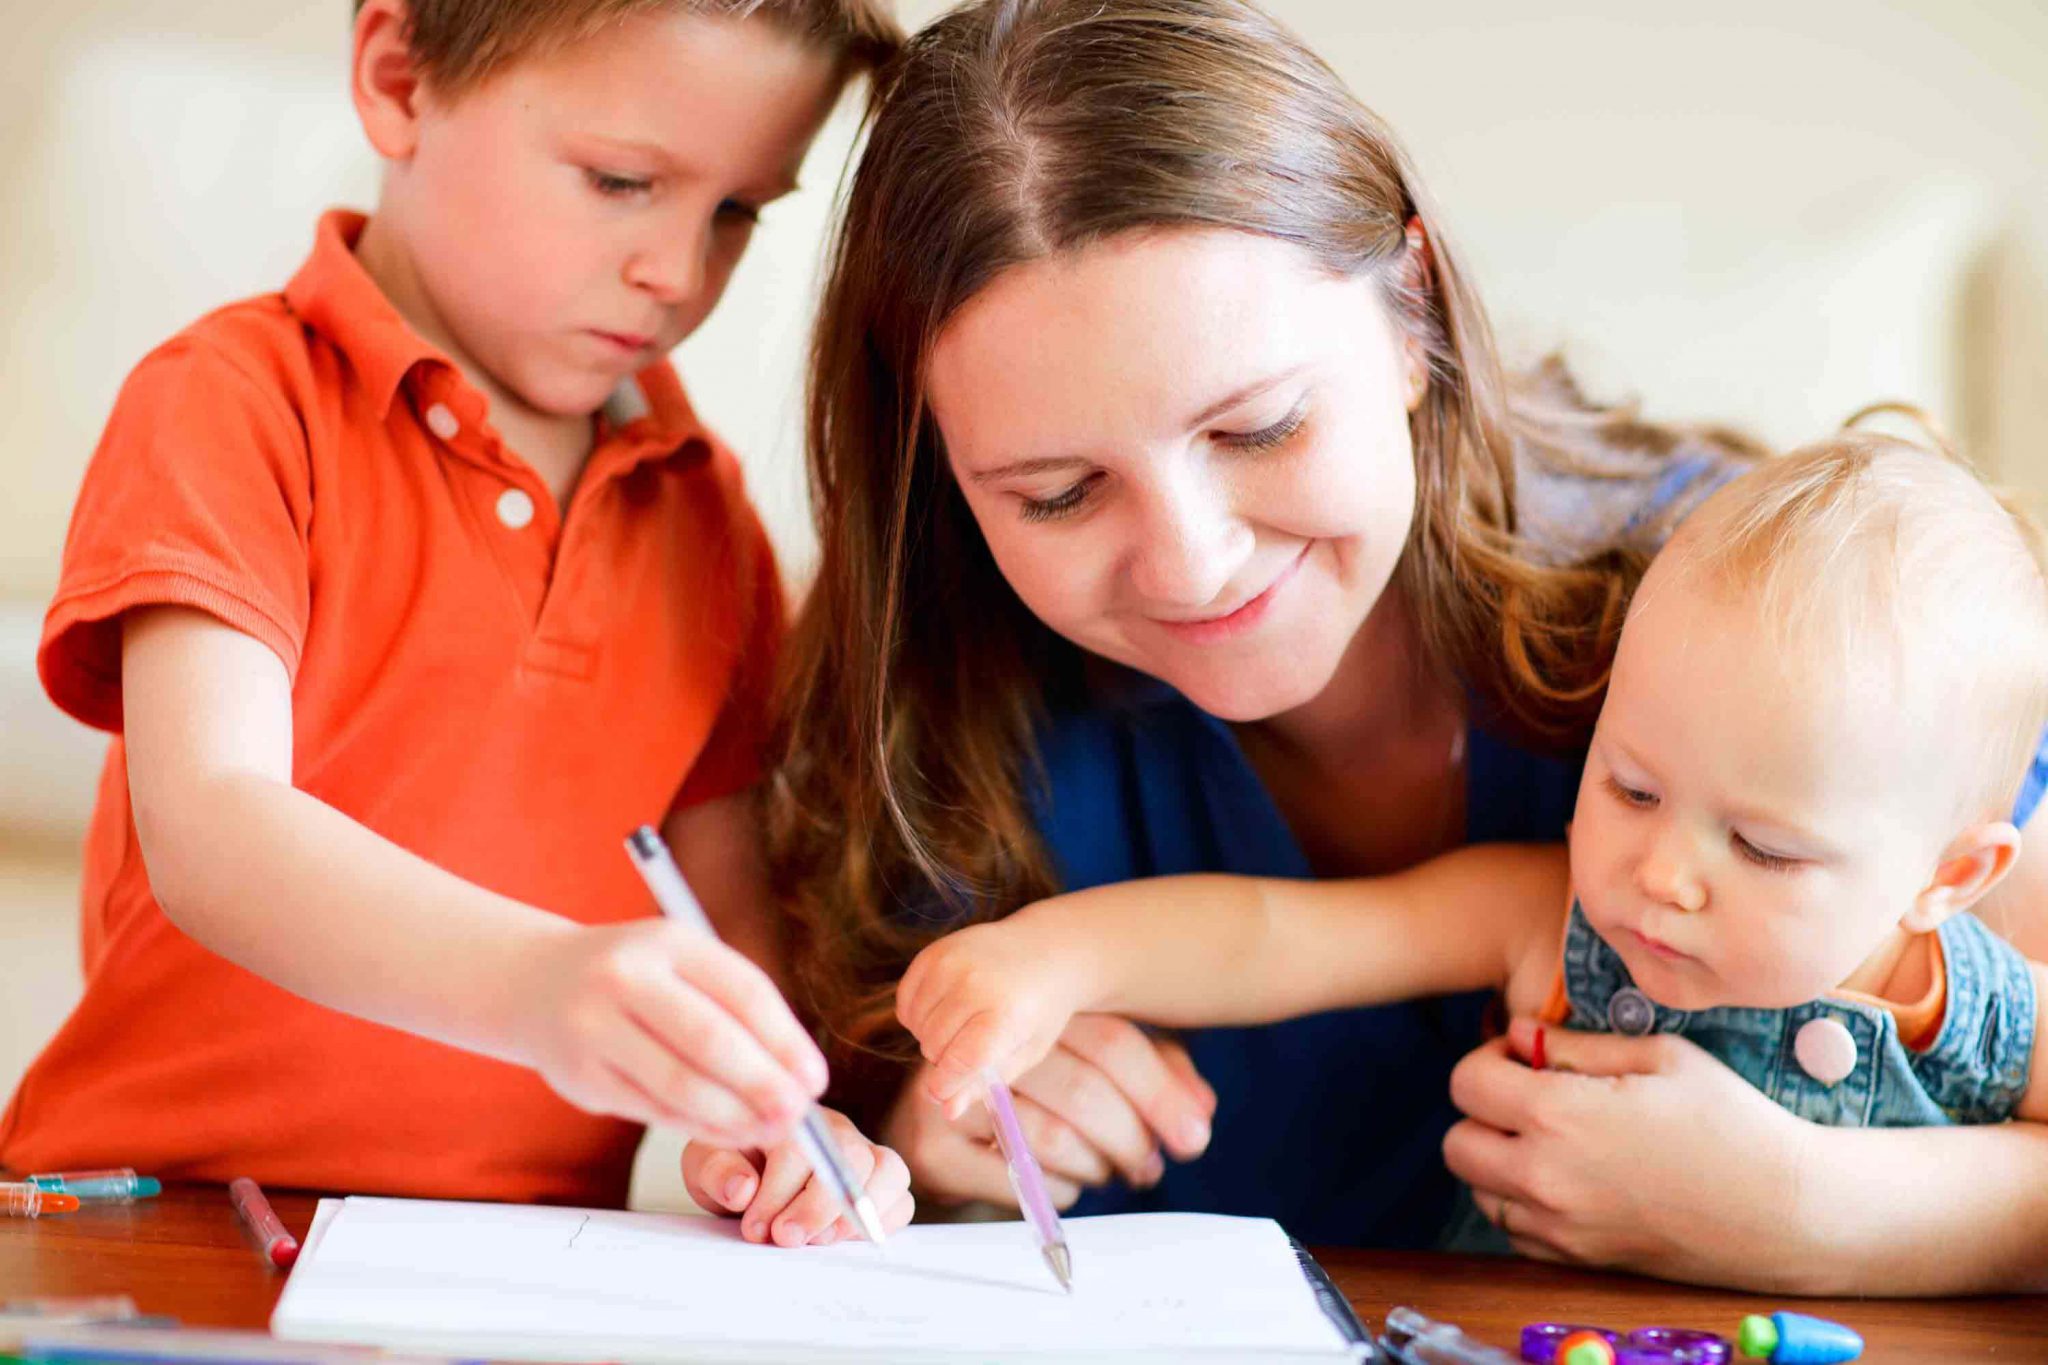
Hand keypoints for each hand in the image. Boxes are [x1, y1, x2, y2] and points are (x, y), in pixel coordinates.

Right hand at [515, 918, 827, 1147]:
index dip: (786, 1042)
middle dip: (763, 1085)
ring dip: (734, 1117)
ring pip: (679, 1084)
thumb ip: (736, 1006)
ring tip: (770, 1131)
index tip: (815, 1080)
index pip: (743, 992)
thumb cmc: (637, 977)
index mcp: (668, 940)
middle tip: (798, 1115)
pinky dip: (698, 1127)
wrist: (536, 983)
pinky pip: (652, 1110)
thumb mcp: (683, 963)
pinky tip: (728, 1133)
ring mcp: (594, 1026)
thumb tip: (798, 1074)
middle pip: (710, 1040)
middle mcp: (625, 977)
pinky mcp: (580, 1076)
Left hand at [681, 1107, 913, 1246]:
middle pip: (852, 1157)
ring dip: (855, 1214)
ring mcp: (865, 1155)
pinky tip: (841, 1240)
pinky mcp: (881, 1186)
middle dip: (817, 1206)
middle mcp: (837, 1131)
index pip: (800, 1148)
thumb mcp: (707, 1163)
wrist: (747, 1175)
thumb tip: (742, 1188)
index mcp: (794, 1118)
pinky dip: (880, 1224)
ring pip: (889, 1171)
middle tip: (785, 1238)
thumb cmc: (731, 1165)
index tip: (755, 1228)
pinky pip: (901, 1201)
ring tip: (818, 1242)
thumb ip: (718, 1171)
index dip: (778, 1193)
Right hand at [884, 1015, 1217, 1207]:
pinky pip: (1017, 1176)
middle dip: (1132, 1138)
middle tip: (1150, 1167)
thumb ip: (1149, 1077)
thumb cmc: (1026, 1087)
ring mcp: (954, 1093)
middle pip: (1082, 1090)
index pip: (1109, 1041)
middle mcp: (988, 1041)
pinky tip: (1067, 1182)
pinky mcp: (934, 1145)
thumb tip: (1200, 1113)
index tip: (1193, 1138)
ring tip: (1110, 1172)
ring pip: (1052, 1136)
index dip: (1158, 1092)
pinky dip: (1060, 1188)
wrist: (928, 1112)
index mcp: (1032, 1009)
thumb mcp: (1090, 1064)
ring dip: (1098, 1166)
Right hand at [897, 916, 1094, 1116]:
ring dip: (930, 1036)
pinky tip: (942, 1009)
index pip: (960, 1061)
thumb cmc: (1038, 1010)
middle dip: (944, 1058)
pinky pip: (905, 1001)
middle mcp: (976, 985)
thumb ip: (985, 1082)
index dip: (945, 1085)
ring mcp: (951, 964)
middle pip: (933, 1046)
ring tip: (959, 1026)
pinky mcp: (933, 952)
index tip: (942, 1092)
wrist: (1046, 951)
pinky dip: (916, 1015)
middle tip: (967, 1047)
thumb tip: (946, 1110)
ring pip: (917, 1026)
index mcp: (1006, 1015)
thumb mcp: (1024, 1052)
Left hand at [1444, 1017, 1823, 1290]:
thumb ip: (1575, 1044)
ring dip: (1498, 1159)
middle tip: (1530, 1096)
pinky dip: (1525, 1205)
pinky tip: (1570, 1179)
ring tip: (1551, 1138)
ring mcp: (1561, 1227)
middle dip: (1482, 1112)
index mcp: (1561, 1115)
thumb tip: (1517, 1034)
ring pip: (1480, 1191)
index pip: (1466, 1082)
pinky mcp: (1580, 1260)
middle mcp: (1546, 1177)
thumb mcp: (1659, 1056)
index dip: (1489, 1059)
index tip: (1527, 1057)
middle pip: (1457, 1142)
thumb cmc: (1734, 1121)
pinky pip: (1516, 1231)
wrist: (1789, 1211)